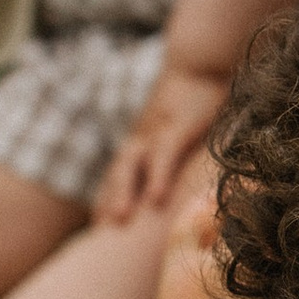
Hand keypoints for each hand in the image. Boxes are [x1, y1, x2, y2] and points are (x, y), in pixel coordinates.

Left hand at [95, 65, 229, 224]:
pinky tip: (157, 200)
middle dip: (107, 201)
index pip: (117, 175)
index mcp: (142, 142)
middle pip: (117, 174)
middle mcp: (142, 140)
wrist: (200, 65)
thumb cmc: (192, 100)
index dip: (106, 199)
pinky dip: (158, 177)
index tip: (98, 228)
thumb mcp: (178, 129)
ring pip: (132, 165)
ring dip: (122, 192)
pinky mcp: (176, 127)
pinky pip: (164, 156)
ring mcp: (156, 133)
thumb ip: (172, 154)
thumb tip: (172, 186)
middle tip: (99, 234)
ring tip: (118, 221)